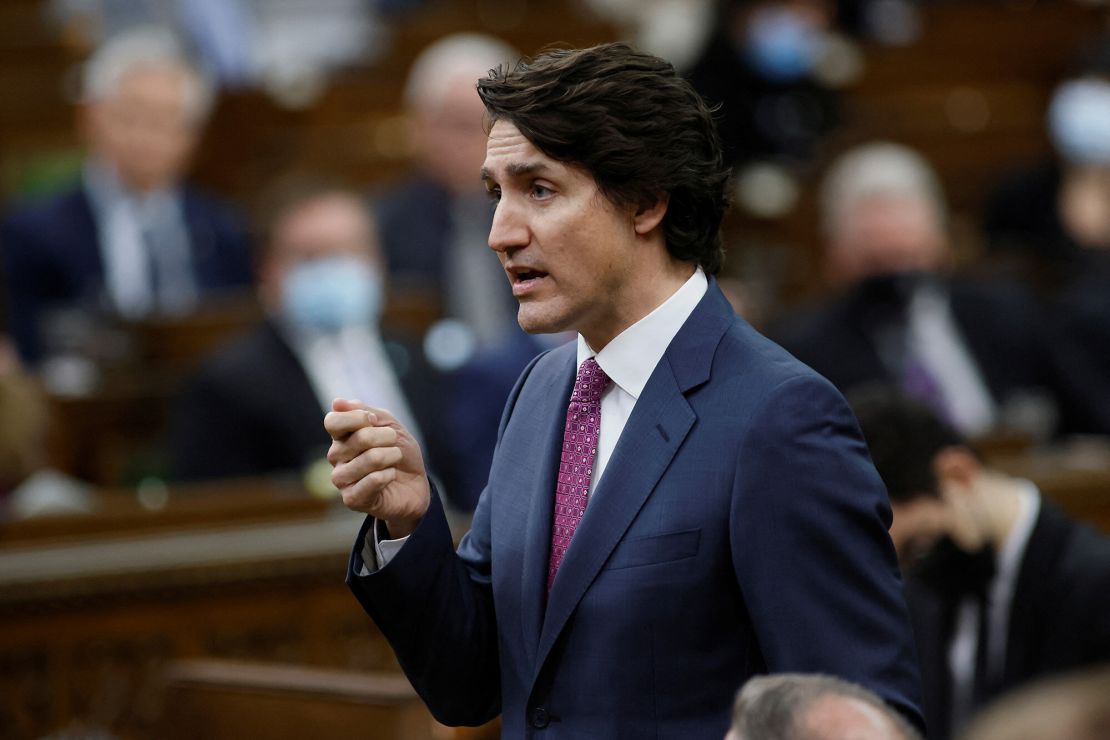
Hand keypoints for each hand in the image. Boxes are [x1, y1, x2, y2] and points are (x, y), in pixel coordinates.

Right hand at [325, 398, 429, 537]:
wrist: (416, 484)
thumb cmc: (399, 452)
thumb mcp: (389, 425)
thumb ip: (366, 412)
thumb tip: (336, 402)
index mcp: (340, 437)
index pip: (332, 421)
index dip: (358, 418)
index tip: (375, 421)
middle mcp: (336, 457)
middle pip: (360, 438)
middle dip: (387, 438)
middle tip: (393, 445)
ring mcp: (341, 479)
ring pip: (370, 459)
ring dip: (392, 457)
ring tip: (394, 461)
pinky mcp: (352, 499)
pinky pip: (373, 480)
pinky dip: (389, 475)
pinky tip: (389, 477)